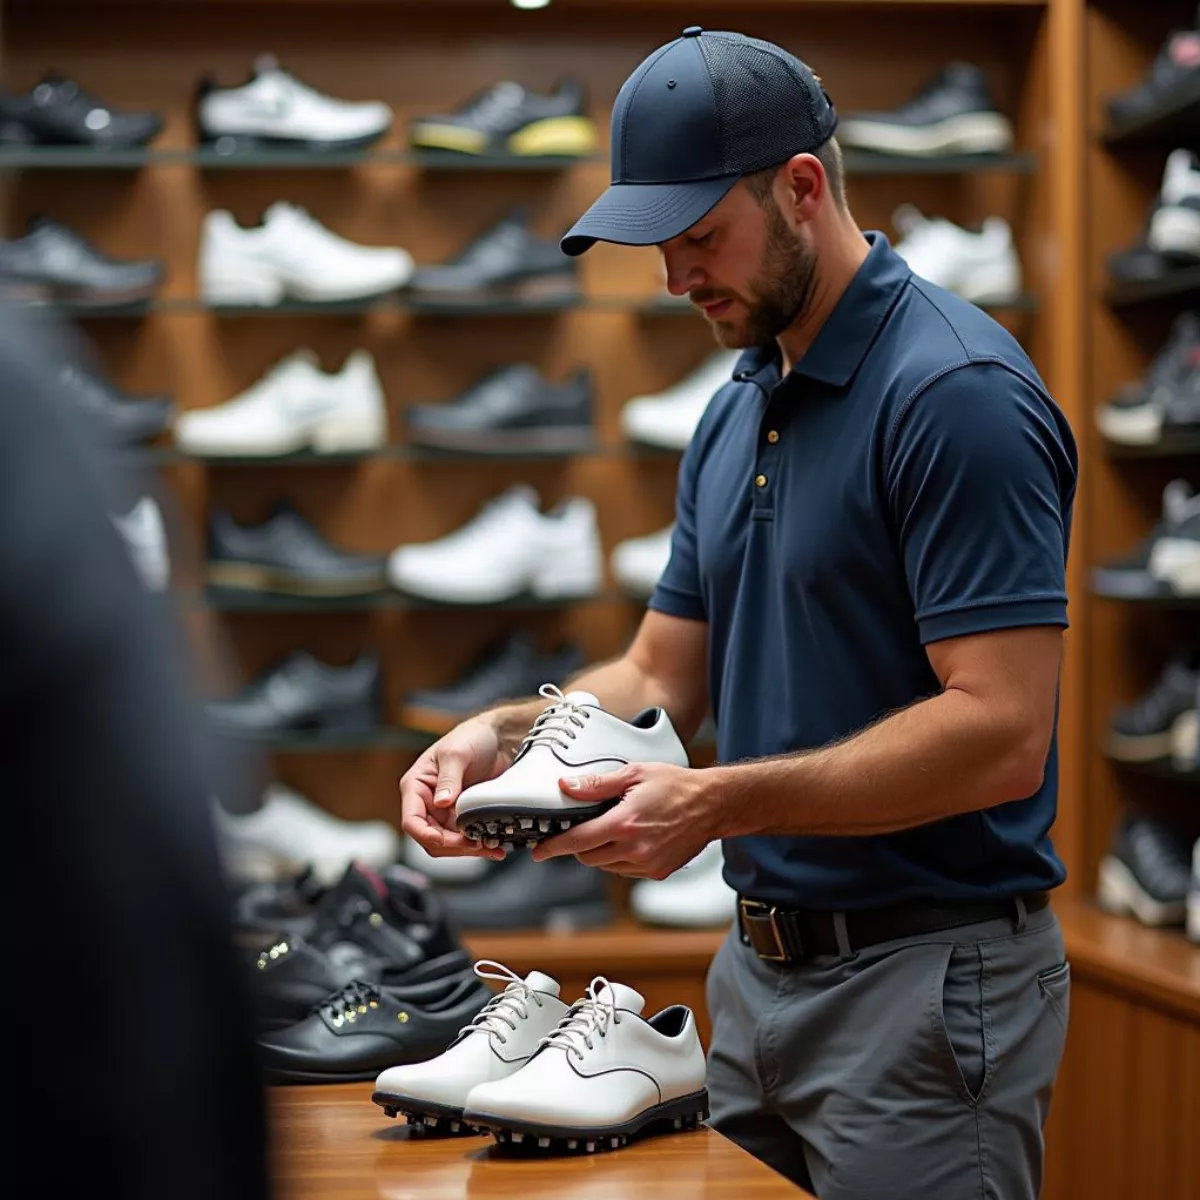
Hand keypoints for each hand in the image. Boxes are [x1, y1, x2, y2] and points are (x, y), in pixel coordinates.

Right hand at [399, 717, 509, 859]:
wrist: (499, 737)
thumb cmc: (472, 736)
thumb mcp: (457, 754)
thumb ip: (449, 778)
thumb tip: (441, 803)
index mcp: (416, 786)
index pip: (412, 820)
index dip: (427, 835)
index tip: (449, 841)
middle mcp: (427, 802)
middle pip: (430, 838)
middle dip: (452, 846)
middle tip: (477, 844)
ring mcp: (445, 811)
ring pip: (448, 843)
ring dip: (467, 850)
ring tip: (490, 847)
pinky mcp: (463, 816)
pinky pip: (465, 838)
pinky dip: (477, 844)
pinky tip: (493, 844)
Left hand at [531, 762, 717, 878]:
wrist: (711, 805)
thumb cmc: (675, 786)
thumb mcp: (633, 774)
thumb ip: (597, 784)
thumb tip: (567, 786)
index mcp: (624, 823)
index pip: (577, 841)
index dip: (553, 847)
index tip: (539, 851)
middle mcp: (634, 848)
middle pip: (588, 857)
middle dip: (579, 844)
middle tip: (585, 827)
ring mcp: (647, 864)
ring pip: (606, 866)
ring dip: (601, 851)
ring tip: (617, 828)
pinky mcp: (657, 872)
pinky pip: (625, 870)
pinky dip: (620, 858)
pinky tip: (632, 838)